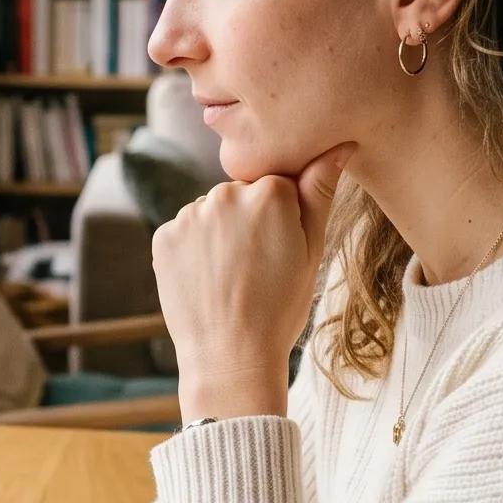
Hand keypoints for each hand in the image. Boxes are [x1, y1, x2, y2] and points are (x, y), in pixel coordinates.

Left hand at [153, 143, 350, 419]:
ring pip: (212, 212)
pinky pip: (186, 232)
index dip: (285, 218)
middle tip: (258, 267)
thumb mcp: (313, 251)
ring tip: (232, 276)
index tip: (282, 250)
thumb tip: (339, 144)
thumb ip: (321, 191)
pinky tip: (208, 279)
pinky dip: (195, 250)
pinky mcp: (163, 237)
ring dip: (221, 233)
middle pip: (243, 195)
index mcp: (269, 193)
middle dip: (251, 220)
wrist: (230, 357)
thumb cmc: (280, 308)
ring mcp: (189, 215)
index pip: (280, 185)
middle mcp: (224, 194)